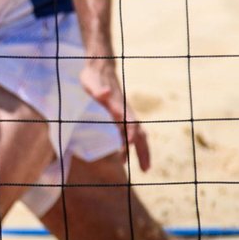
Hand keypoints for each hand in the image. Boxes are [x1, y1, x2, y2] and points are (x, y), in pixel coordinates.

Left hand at [80, 57, 150, 171]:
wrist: (99, 70)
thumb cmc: (93, 78)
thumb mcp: (92, 83)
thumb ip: (98, 90)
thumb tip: (104, 93)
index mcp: (120, 107)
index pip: (130, 123)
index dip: (131, 134)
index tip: (131, 145)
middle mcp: (126, 112)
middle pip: (140, 133)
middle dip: (144, 151)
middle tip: (146, 169)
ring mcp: (125, 115)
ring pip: (138, 135)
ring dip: (141, 151)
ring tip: (143, 168)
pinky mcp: (120, 116)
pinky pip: (130, 133)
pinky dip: (131, 145)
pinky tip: (124, 156)